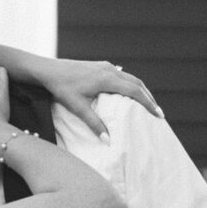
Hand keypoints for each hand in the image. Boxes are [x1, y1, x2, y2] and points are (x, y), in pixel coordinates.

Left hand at [37, 58, 163, 138]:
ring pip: (130, 78)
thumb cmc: (61, 88)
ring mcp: (105, 66)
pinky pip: (122, 75)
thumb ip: (94, 124)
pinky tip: (131, 93)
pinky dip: (131, 85)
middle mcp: (109, 70)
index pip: (135, 91)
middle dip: (149, 98)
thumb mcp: (78, 108)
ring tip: (148, 104)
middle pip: (137, 83)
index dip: (148, 103)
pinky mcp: (100, 66)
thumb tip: (108, 141)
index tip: (158, 115)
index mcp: (107, 79)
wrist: (48, 70)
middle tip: (158, 113)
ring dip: (141, 90)